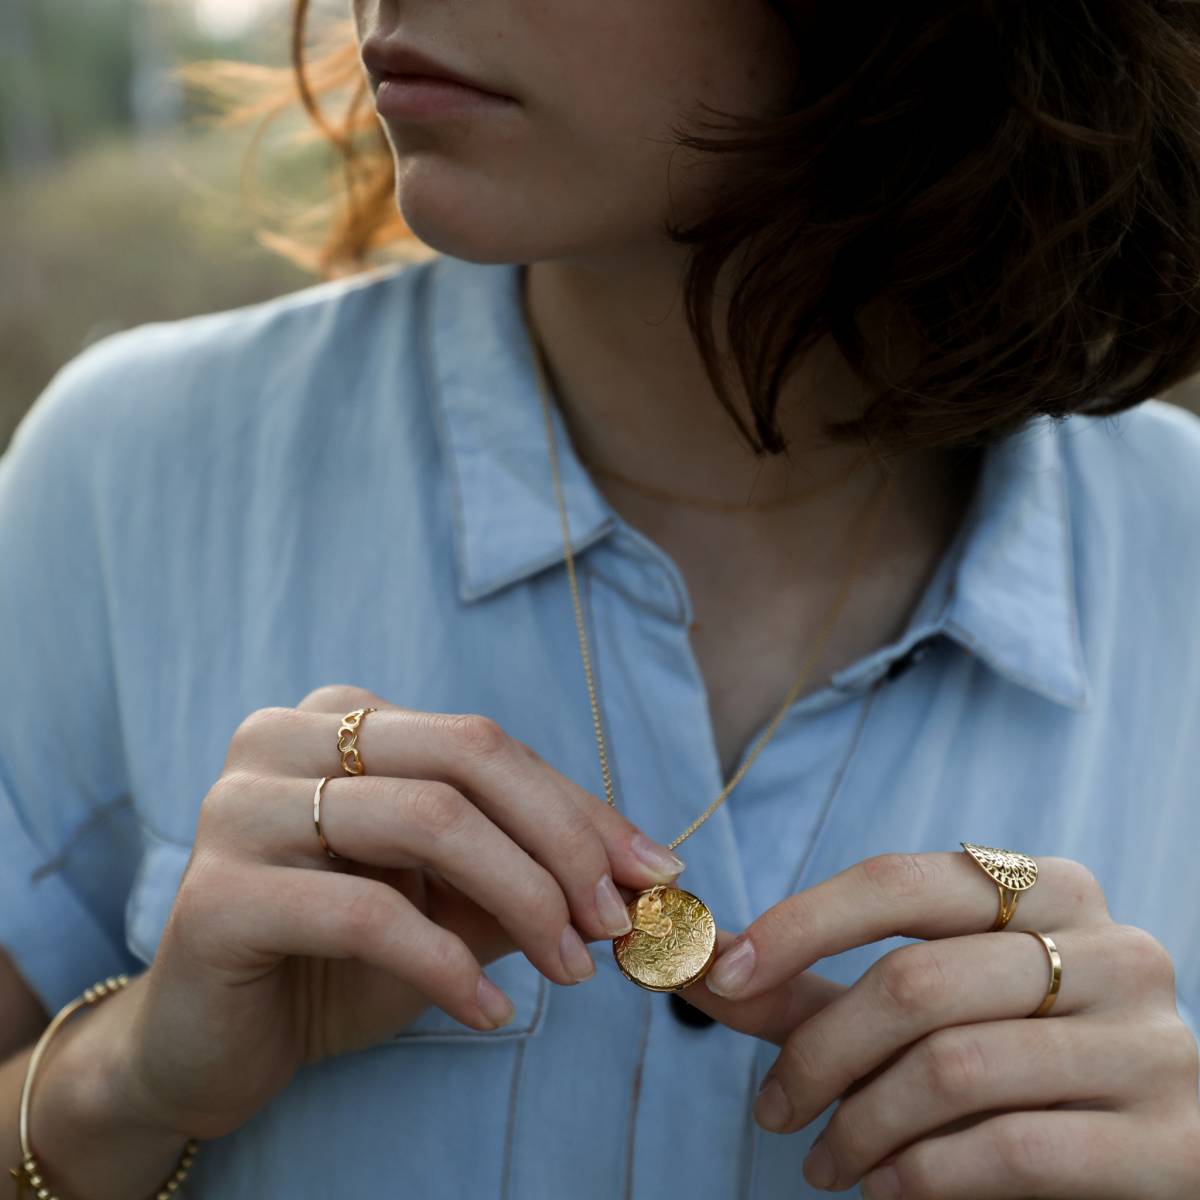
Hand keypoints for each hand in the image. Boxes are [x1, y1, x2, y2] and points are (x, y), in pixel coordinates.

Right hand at [120, 684, 684, 1140]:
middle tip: (616, 923)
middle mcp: (283, 737)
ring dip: (524, 901)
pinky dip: (449, 967)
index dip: (580, 808)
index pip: (487, 745)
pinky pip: (368, 914)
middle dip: (562, 842)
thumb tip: (639, 875)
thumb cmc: (340, 960)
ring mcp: (239, 807)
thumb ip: (524, 873)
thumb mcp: (448, 902)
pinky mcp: (215, 896)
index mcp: (341, 719)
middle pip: (465, 758)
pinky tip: (490, 1018)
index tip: (654, 873)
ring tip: (569, 971)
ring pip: (427, 820)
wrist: (214, 1044)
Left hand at [677, 852, 1199, 1197]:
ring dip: (861, 1124)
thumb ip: (805, 987)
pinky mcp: (1177, 1144)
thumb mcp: (907, 1014)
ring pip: (956, 1067)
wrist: (1140, 1158)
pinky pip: (1013, 1149)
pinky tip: (882, 1189)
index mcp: (1048, 888)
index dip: (799, 924)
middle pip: (917, 980)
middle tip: (772, 1107)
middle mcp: (1114, 948)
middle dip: (820, 1052)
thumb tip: (691, 963)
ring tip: (823, 1161)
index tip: (724, 975)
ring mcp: (1153, 1042)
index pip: (899, 881)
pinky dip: (922, 1175)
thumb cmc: (1005, 1066)